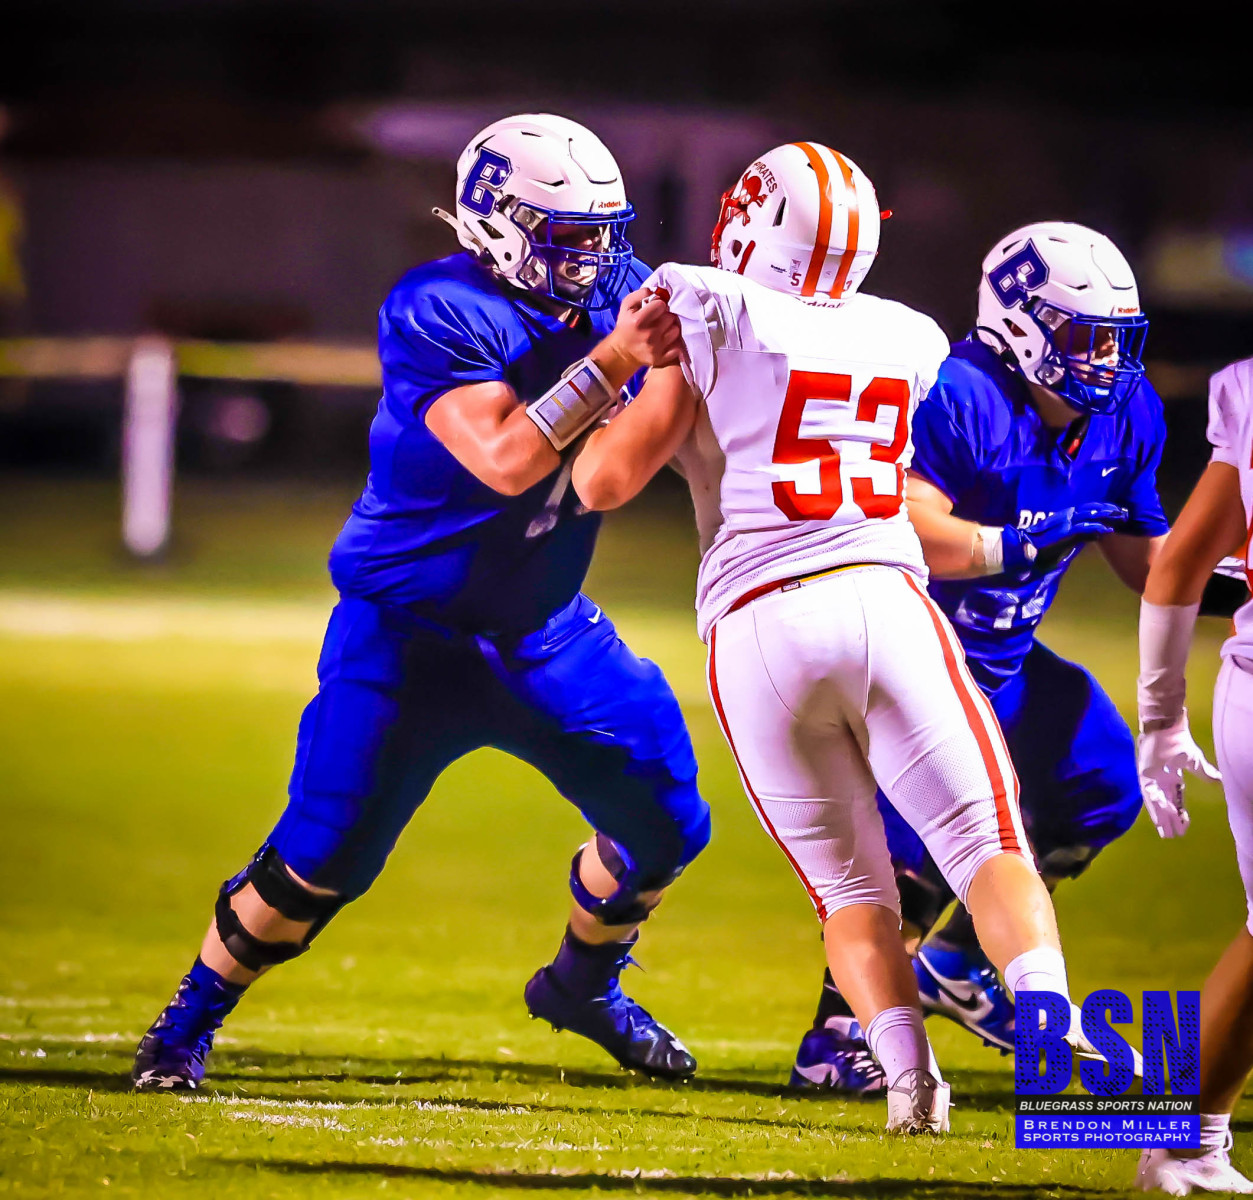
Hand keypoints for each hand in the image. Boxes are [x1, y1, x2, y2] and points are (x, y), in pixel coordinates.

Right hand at [604, 287, 682, 373]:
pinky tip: (665, 340)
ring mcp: (655, 348)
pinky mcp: (660, 358)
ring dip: (671, 328)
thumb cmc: (626, 325)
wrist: (622, 351)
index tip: (654, 309)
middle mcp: (648, 335)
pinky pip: (677, 347)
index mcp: (638, 321)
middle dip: (666, 316)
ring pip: (676, 331)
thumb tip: (658, 291)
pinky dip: (673, 343)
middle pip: (670, 317)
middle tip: (659, 319)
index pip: (661, 305)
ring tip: (663, 329)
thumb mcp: (627, 305)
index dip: (659, 305)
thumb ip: (641, 294)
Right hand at [1000, 502, 1127, 572]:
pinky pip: (1081, 528)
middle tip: (1121, 510)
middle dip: (1105, 509)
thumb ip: (1072, 540)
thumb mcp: (1057, 545)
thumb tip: (1090, 538)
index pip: (1083, 512)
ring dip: (1104, 515)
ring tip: (1119, 515)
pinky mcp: (1061, 533)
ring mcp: (1062, 525)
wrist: (1015, 553)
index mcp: (1061, 521)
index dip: (1098, 511)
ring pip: (1087, 516)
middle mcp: (1062, 519)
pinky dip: (1095, 528)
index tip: (1113, 511)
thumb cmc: (1032, 552)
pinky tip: (1107, 529)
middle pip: (1088, 511)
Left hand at [1136, 711, 1221, 837]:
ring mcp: (1151, 778)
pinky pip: (1149, 793)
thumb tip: (1219, 781)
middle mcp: (1160, 781)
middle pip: (1164, 805)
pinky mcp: (1144, 774)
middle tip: (1171, 836)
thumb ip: (1204, 772)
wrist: (1167, 728)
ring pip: (1156, 802)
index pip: (1175, 801)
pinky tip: (1159, 816)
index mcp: (1172, 779)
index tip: (1183, 828)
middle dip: (1168, 820)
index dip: (1179, 814)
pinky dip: (1154, 804)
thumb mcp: (1194, 761)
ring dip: (1160, 816)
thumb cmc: (1179, 742)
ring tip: (1165, 831)